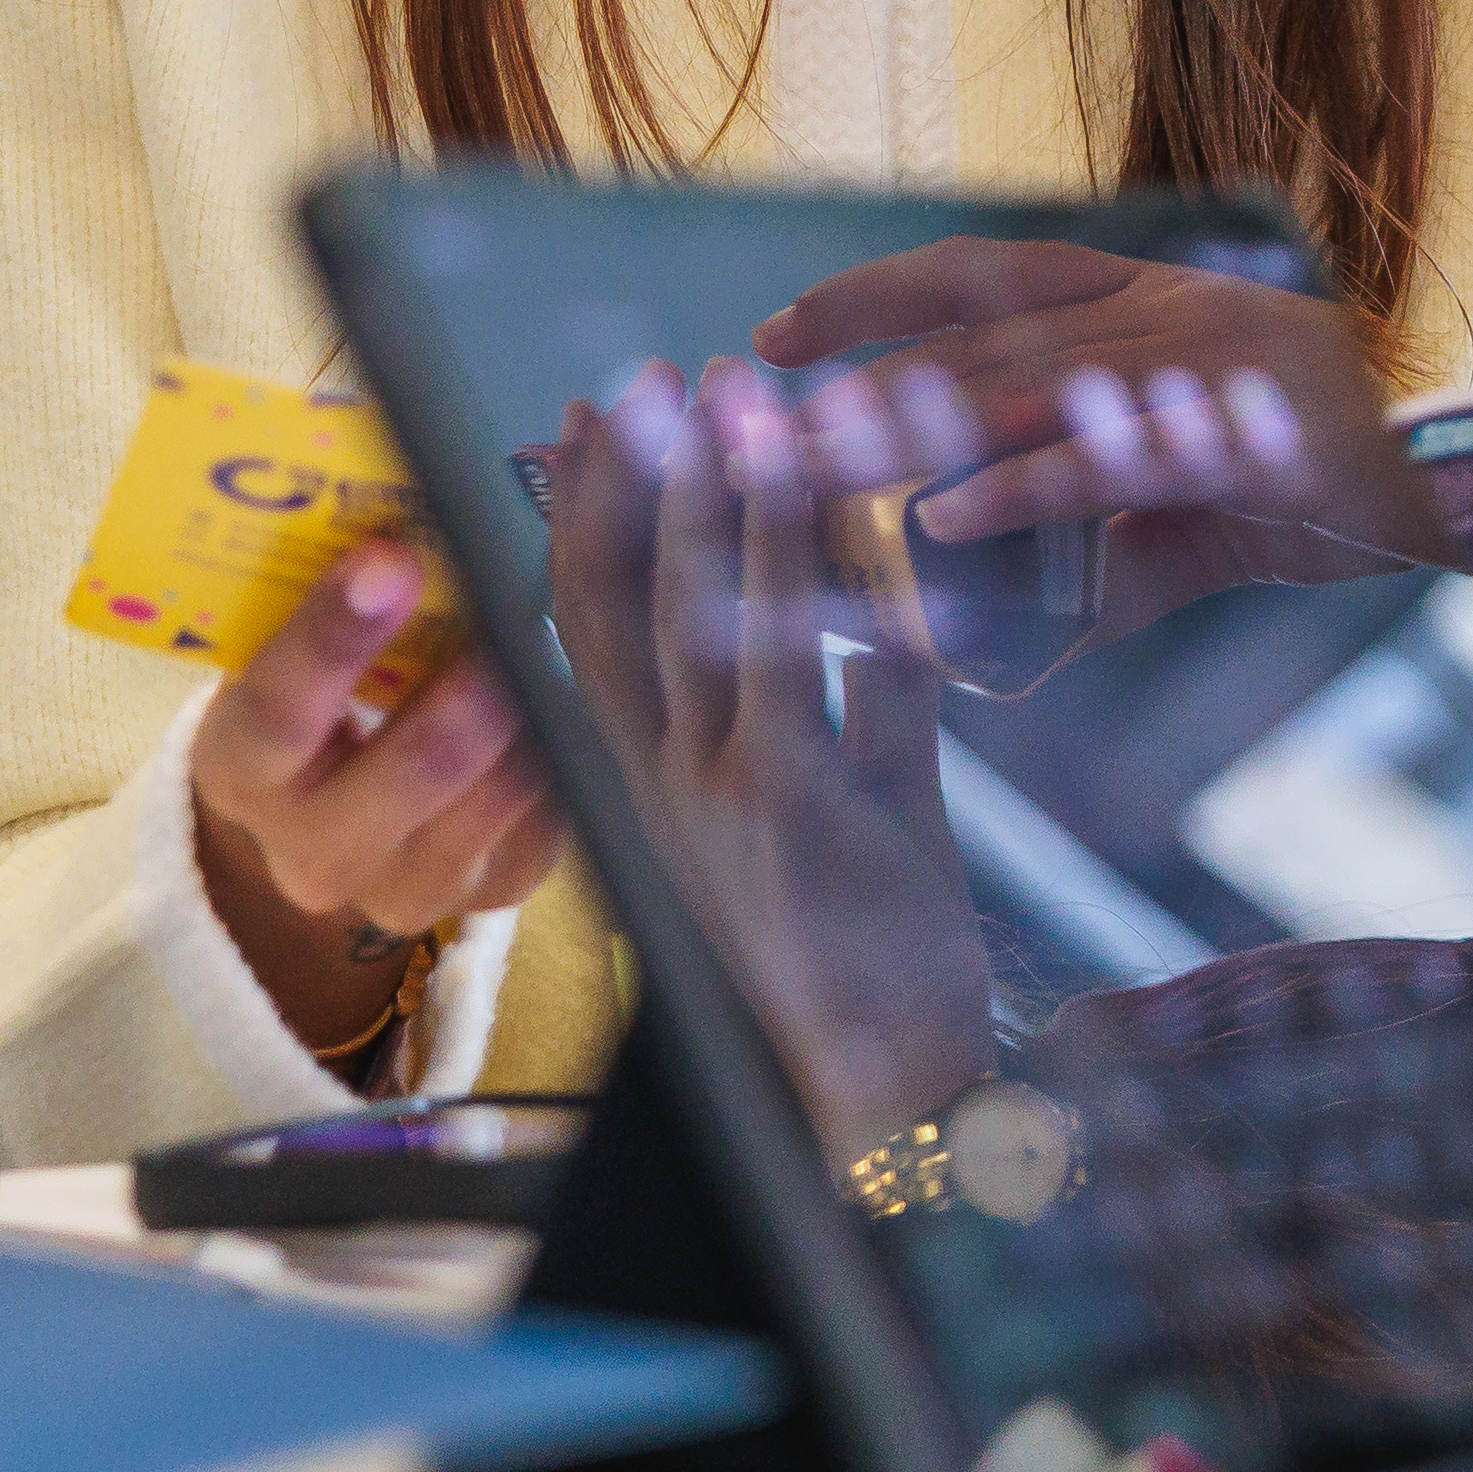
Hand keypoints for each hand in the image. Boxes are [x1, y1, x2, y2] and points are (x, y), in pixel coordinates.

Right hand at [188, 544, 563, 1063]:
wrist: (324, 811)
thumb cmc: (316, 689)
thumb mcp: (288, 646)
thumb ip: (339, 582)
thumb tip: (427, 462)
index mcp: (244, 769)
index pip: (277, 711)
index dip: (331, 637)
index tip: (388, 559)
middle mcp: (313, 850)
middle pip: (415, 771)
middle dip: (477, 687)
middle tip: (526, 607)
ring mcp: (408, 887)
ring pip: (502, 794)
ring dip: (548, 704)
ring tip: (584, 619)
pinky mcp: (493, 892)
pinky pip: (552, 816)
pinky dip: (576, 742)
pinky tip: (597, 676)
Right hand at [547, 358, 995, 1149]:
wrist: (885, 1091)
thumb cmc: (877, 956)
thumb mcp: (876, 801)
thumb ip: (876, 701)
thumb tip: (889, 612)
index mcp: (662, 784)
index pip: (593, 629)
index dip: (583, 524)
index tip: (586, 431)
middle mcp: (661, 780)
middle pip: (608, 602)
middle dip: (617, 482)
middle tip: (629, 379)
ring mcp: (712, 787)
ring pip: (682, 605)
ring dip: (698, 484)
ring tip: (705, 386)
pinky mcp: (785, 796)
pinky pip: (778, 640)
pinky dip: (785, 543)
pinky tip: (799, 468)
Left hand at [756, 238, 1447, 633]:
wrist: (1461, 505)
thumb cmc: (1315, 498)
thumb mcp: (1184, 522)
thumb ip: (1096, 555)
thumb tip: (1010, 630)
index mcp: (1148, 301)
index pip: (985, 274)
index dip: (875, 297)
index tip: (775, 333)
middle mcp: (1168, 309)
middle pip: (980, 334)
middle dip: (857, 378)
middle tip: (748, 422)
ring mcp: (1209, 364)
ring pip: (1026, 387)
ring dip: (910, 431)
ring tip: (812, 467)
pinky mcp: (1243, 434)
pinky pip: (1113, 459)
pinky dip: (1024, 486)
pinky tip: (947, 518)